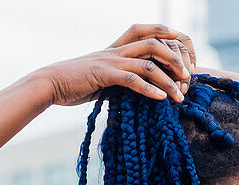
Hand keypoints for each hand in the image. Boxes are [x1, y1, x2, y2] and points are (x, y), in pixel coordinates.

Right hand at [38, 23, 196, 106]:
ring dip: (167, 80)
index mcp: (115, 48)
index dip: (164, 32)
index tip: (181, 42)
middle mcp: (116, 51)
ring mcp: (111, 62)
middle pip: (153, 43)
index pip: (143, 31)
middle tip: (187, 75)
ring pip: (147, 64)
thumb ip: (117, 77)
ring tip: (180, 95)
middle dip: (174, 58)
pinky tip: (161, 99)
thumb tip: (133, 88)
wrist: (51, 83)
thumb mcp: (100, 76)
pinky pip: (132, 80)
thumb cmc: (74, 83)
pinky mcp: (105, 75)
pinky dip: (149, 89)